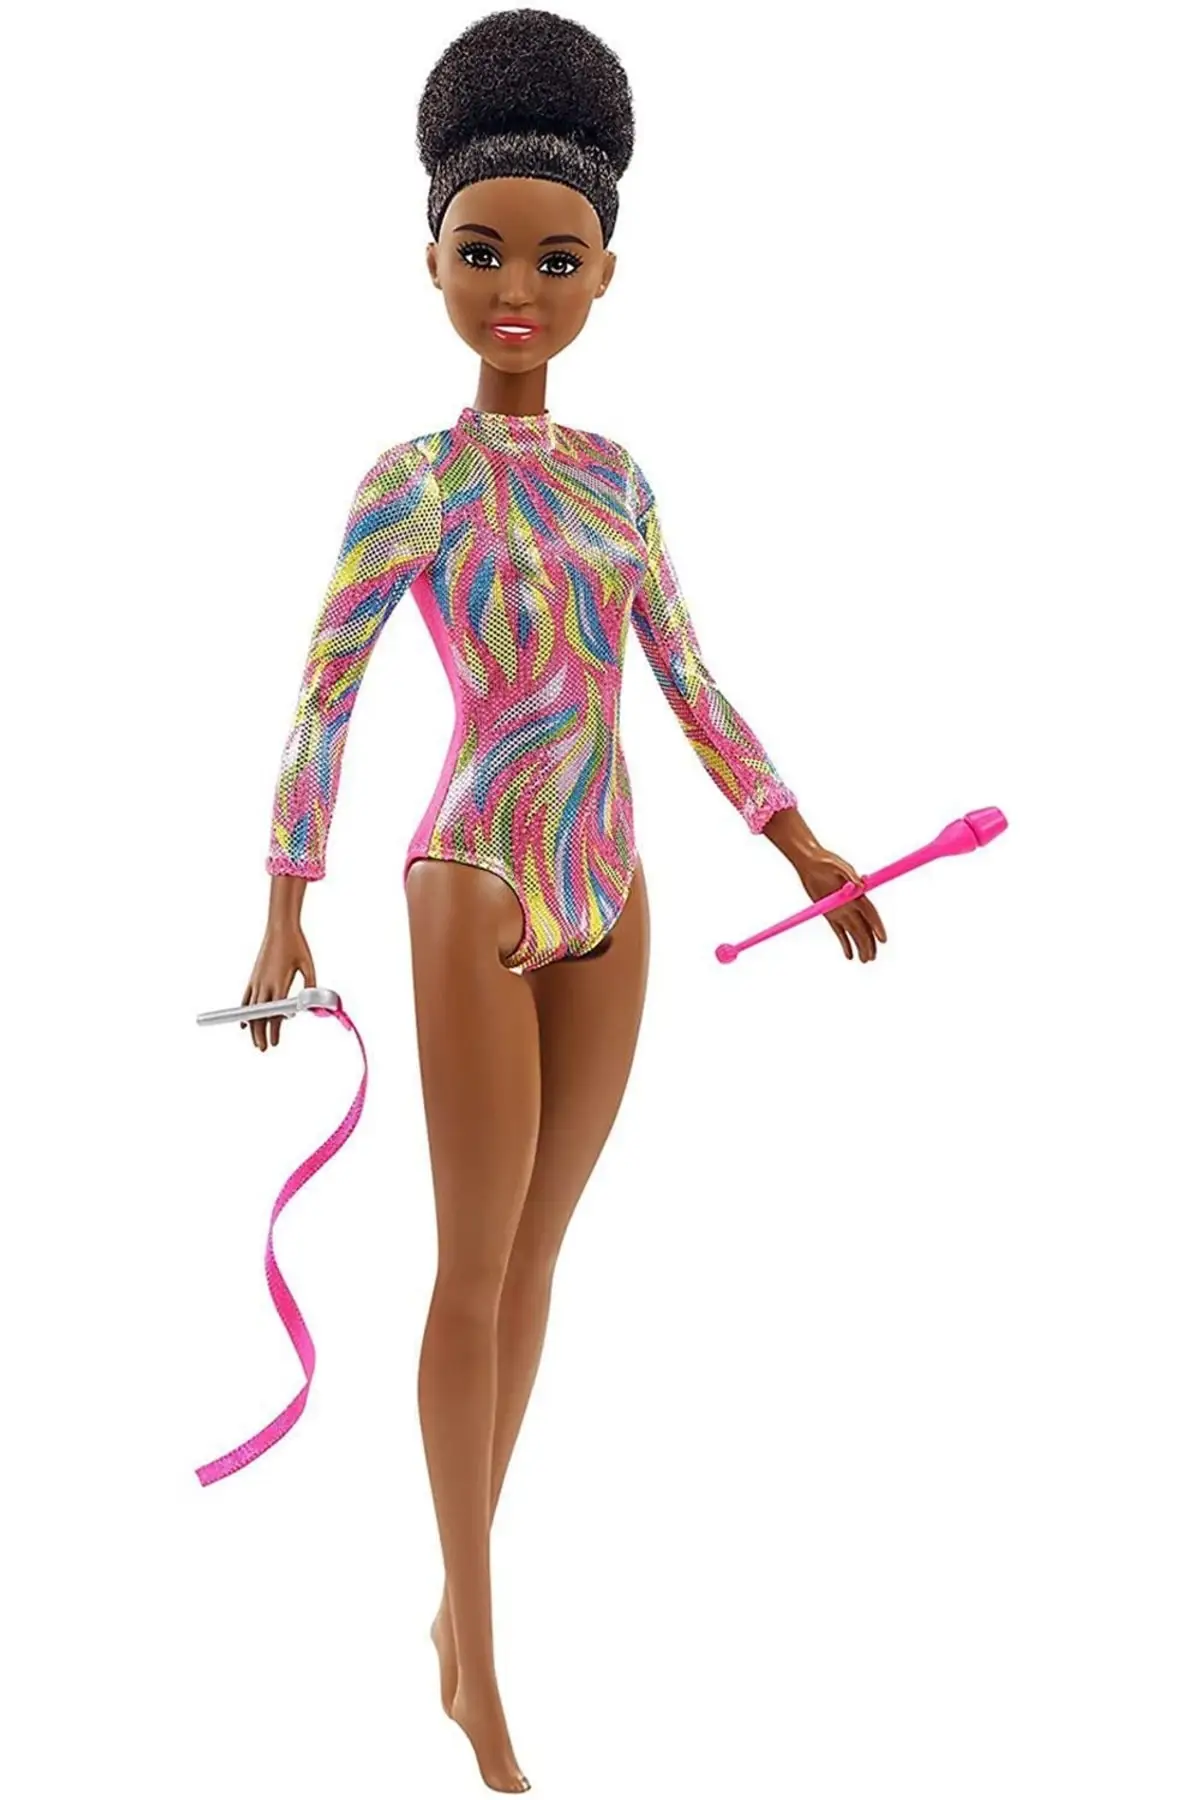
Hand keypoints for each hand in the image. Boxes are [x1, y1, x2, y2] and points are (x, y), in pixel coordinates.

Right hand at [241, 925, 316, 1050]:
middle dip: (260, 1034)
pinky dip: (244, 1012)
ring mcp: (257, 981)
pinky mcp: (253, 977)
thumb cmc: (295, 945)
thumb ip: (310, 985)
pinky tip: (245, 1023)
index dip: (273, 1029)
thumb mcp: (308, 965)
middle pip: (260, 1015)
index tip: (274, 1041)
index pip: (274, 1013)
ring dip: (253, 1027)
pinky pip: (246, 999)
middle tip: (263, 1048)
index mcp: (279, 983)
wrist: (280, 928)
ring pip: (251, 1010)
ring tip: (255, 1041)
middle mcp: (265, 984)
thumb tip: (314, 1004)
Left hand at [791, 839, 886, 962]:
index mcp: (857, 894)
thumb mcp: (836, 865)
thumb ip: (849, 875)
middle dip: (869, 943)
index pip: (870, 913)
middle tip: (871, 958)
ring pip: (854, 932)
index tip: (882, 940)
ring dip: (860, 945)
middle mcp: (851, 904)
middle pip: (863, 927)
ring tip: (864, 960)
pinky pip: (839, 931)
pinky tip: (849, 955)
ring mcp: (841, 910)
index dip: (876, 926)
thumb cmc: (825, 860)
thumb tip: (860, 884)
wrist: (809, 861)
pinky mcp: (830, 913)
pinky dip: (844, 943)